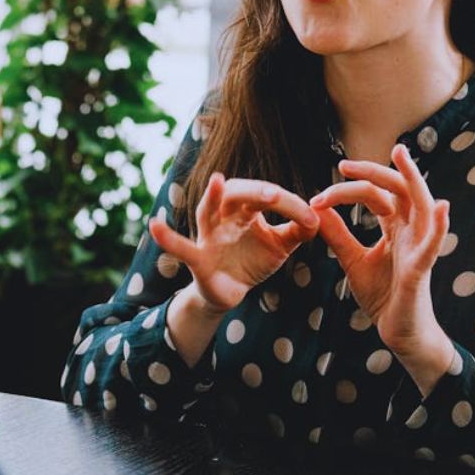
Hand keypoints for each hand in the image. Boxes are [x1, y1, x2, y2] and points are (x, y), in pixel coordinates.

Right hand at [150, 173, 320, 313]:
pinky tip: (154, 227)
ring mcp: (207, 235)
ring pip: (207, 210)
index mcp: (246, 209)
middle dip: (255, 192)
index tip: (312, 218)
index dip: (289, 205)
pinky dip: (167, 238)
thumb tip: (320, 217)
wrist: (230, 292)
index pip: (267, 196)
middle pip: (236, 193)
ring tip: (216, 182)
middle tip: (274, 195)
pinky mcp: (197, 258)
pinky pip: (181, 247)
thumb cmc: (253, 260)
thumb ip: (299, 229)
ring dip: (211, 197)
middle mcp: (224, 216)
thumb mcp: (280, 245)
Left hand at [310, 144, 454, 391]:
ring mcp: (419, 248)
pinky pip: (434, 245)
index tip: (318, 196)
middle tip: (344, 164)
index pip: (375, 195)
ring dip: (413, 180)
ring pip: (421, 206)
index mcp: (395, 228)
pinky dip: (439, 226)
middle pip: (398, 190)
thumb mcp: (352, 260)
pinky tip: (442, 207)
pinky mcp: (422, 270)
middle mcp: (411, 232)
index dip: (348, 190)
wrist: (397, 331)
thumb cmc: (382, 295)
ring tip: (403, 157)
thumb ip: (338, 235)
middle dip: (374, 172)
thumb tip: (317, 208)